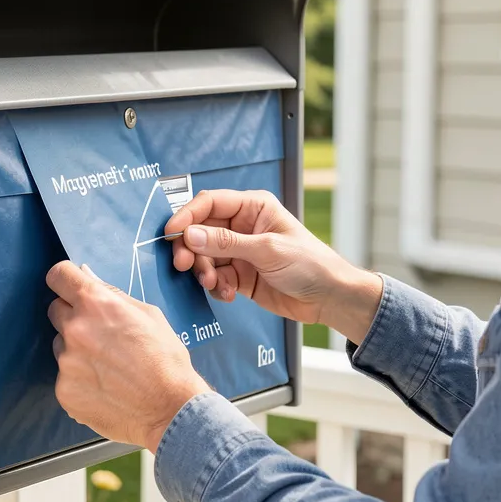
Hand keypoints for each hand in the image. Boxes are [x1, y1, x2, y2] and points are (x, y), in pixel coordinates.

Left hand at [47, 261, 209, 452]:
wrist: (169, 408)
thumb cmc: (165, 359)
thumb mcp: (148, 314)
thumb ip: (113, 295)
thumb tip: (89, 278)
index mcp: (95, 304)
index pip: (59, 275)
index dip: (66, 280)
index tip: (71, 287)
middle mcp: (74, 329)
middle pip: (55, 310)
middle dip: (72, 315)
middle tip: (99, 332)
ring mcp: (66, 362)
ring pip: (61, 346)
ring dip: (76, 350)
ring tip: (108, 366)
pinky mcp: (64, 391)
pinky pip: (65, 376)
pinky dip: (80, 380)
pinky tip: (106, 387)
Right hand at [165, 189, 383, 343]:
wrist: (329, 298)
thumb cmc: (310, 264)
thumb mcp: (268, 250)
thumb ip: (226, 243)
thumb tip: (190, 234)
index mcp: (252, 208)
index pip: (210, 203)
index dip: (187, 216)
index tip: (171, 233)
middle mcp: (242, 227)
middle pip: (200, 231)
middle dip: (191, 248)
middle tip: (185, 265)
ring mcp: (239, 251)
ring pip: (204, 257)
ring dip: (204, 271)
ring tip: (215, 284)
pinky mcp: (239, 275)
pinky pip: (214, 277)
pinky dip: (216, 287)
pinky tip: (228, 294)